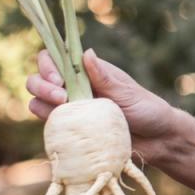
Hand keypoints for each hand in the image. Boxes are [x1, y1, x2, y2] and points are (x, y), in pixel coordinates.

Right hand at [26, 49, 180, 160]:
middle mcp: (75, 88)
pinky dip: (48, 123)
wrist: (158, 141)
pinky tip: (62, 127)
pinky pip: (49, 124)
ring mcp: (70, 109)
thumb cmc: (147, 111)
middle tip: (63, 98)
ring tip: (65, 110)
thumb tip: (86, 53)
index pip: (55, 58)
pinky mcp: (70, 129)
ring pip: (37, 102)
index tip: (59, 79)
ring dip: (42, 104)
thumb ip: (104, 78)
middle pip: (38, 79)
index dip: (48, 65)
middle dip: (42, 86)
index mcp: (89, 72)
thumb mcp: (127, 93)